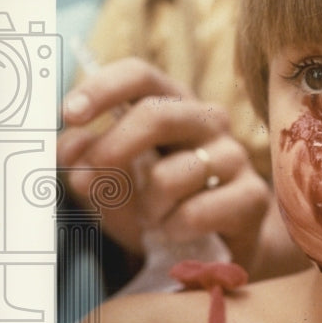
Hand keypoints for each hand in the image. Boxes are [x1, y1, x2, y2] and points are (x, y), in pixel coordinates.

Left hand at [57, 57, 271, 268]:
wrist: (217, 247)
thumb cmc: (160, 203)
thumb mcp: (113, 182)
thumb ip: (88, 160)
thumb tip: (72, 146)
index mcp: (172, 104)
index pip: (141, 75)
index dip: (103, 88)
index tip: (69, 114)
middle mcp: (208, 120)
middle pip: (157, 113)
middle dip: (113, 148)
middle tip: (86, 182)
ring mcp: (234, 156)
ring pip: (170, 176)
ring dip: (146, 208)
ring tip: (154, 218)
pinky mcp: (252, 196)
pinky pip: (194, 213)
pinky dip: (173, 229)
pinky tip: (178, 231)